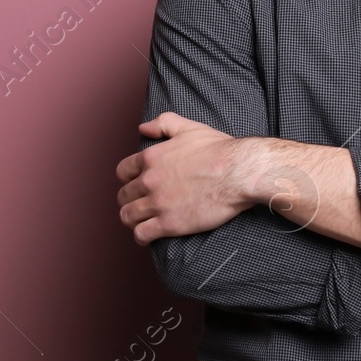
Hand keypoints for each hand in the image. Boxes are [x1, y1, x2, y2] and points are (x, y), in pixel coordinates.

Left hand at [115, 113, 256, 246]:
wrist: (238, 172)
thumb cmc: (218, 150)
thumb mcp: (188, 128)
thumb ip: (163, 124)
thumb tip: (143, 128)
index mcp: (150, 158)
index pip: (122, 172)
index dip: (128, 180)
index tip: (137, 185)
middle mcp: (149, 180)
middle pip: (123, 196)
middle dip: (130, 201)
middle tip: (141, 205)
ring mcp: (157, 203)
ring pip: (127, 216)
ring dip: (133, 220)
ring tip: (142, 222)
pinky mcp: (169, 224)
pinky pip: (141, 234)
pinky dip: (141, 236)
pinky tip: (149, 235)